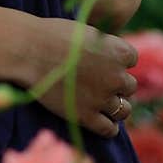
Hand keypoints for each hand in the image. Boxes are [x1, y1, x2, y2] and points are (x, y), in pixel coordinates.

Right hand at [28, 17, 138, 137]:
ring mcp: (102, 99)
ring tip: (102, 102)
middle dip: (117, 84)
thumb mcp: (88, 33)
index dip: (118, 60)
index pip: (132, 59)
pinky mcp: (87, 117)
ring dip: (116, 106)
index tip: (105, 60)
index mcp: (119, 52)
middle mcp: (116, 76)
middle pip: (130, 86)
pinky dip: (109, 127)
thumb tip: (111, 57)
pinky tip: (101, 121)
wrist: (30, 52)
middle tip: (100, 81)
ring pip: (124, 110)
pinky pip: (109, 129)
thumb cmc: (54, 36)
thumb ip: (104, 47)